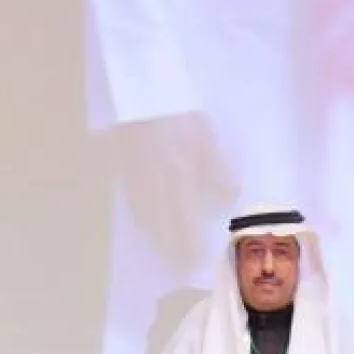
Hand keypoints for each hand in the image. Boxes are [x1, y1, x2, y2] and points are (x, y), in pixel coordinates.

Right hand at [101, 111, 238, 272]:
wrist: (136, 84)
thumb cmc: (175, 107)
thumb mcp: (204, 134)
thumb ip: (217, 169)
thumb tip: (229, 198)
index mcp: (177, 176)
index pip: (184, 222)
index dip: (189, 245)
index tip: (195, 264)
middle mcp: (154, 183)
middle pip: (161, 226)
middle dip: (171, 249)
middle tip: (180, 269)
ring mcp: (135, 178)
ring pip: (144, 216)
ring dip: (154, 237)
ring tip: (163, 252)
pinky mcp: (123, 168)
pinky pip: (132, 200)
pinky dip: (140, 216)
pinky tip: (144, 221)